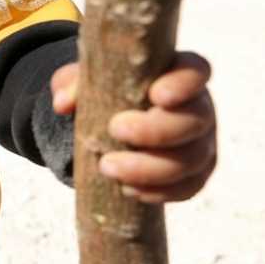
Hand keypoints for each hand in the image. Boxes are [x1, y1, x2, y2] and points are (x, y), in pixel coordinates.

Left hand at [51, 52, 216, 202]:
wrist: (110, 126)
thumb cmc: (105, 92)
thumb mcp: (84, 81)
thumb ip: (73, 83)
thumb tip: (63, 104)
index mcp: (177, 75)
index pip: (195, 71)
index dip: (183, 84)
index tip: (156, 95)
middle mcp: (198, 107)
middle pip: (194, 120)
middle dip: (156, 131)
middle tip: (115, 130)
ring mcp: (201, 142)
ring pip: (192, 159)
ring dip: (150, 168)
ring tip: (108, 167)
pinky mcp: (195, 174)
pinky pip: (188, 188)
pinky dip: (159, 192)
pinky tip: (129, 190)